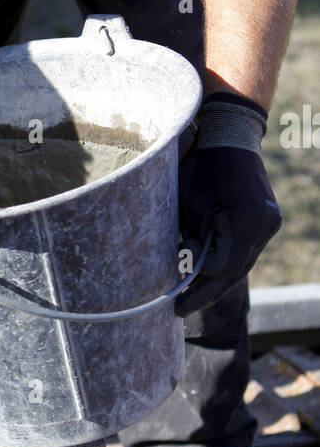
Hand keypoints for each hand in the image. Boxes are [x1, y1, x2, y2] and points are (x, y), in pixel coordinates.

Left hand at [176, 144, 281, 316]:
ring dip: (216, 279)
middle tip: (180, 309)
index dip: (198, 278)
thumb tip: (186, 269)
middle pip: (236, 272)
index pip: (223, 268)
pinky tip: (206, 274)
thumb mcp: (190, 205)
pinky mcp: (266, 221)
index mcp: (247, 222)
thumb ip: (193, 240)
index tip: (176, 285)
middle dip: (207, 292)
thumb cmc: (204, 168)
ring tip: (190, 296)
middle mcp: (265, 227)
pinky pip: (246, 251)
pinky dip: (226, 262)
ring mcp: (269, 224)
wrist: (232, 138)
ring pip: (242, 264)